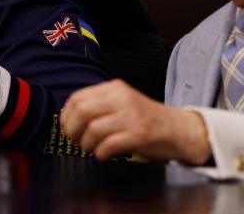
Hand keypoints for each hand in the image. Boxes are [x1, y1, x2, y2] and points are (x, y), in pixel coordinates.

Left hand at [60, 79, 211, 163]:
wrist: (177, 128)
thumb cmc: (145, 119)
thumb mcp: (122, 102)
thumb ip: (99, 104)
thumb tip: (68, 117)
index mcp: (115, 88)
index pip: (78, 98)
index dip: (66, 117)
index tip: (67, 128)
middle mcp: (122, 98)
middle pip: (82, 112)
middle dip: (73, 131)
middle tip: (76, 141)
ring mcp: (132, 115)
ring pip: (93, 130)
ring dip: (87, 145)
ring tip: (92, 149)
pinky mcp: (140, 134)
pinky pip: (108, 145)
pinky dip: (101, 154)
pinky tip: (104, 156)